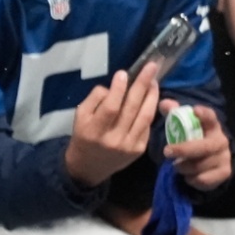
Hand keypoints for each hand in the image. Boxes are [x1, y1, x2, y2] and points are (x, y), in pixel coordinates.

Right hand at [64, 66, 159, 188]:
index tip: (123, 73)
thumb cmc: (83, 137)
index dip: (118, 89)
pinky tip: (150, 98)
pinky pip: (146, 126)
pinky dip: (149, 110)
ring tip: (154, 80)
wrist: (88, 167)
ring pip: (144, 116)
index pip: (110, 108)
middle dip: (142, 85)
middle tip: (151, 67)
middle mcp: (113, 140)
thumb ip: (95, 99)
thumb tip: (115, 86)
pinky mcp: (138, 150)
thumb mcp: (80, 116)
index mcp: (94, 131)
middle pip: (131, 109)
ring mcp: (128, 146)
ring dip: (152, 96)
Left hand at [160, 101, 231, 191]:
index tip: (195, 111)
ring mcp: (224, 157)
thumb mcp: (185, 128)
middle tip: (167, 152)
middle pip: (203, 147)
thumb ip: (174, 114)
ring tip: (178, 166)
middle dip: (184, 150)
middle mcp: (220, 141)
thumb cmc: (195, 141)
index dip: (204, 115)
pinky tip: (189, 176)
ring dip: (183, 167)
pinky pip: (203, 179)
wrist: (213, 163)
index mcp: (212, 126)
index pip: (210, 118)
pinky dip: (191, 179)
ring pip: (199, 165)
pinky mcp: (224, 172)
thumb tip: (164, 103)